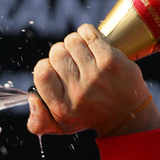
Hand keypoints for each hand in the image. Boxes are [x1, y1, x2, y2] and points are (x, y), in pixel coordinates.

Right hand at [27, 24, 159, 136]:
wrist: (127, 114)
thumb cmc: (89, 116)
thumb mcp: (62, 127)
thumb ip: (38, 122)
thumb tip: (31, 100)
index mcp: (63, 107)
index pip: (41, 72)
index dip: (47, 66)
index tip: (57, 72)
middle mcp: (79, 92)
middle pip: (56, 52)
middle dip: (62, 54)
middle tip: (73, 64)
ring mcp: (96, 75)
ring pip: (72, 40)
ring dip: (75, 43)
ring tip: (83, 55)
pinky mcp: (111, 60)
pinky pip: (89, 33)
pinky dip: (87, 33)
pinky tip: (92, 44)